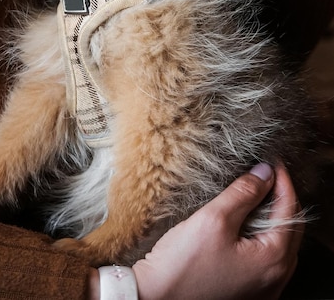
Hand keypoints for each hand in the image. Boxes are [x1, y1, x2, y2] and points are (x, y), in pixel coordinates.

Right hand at [131, 164, 301, 299]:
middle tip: (267, 174)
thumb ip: (243, 193)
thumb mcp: (214, 219)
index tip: (272, 161)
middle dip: (281, 198)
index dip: (282, 181)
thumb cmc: (182, 265)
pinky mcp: (247, 291)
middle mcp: (275, 278)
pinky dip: (262, 236)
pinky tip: (246, 223)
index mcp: (273, 260)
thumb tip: (264, 172)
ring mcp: (262, 288)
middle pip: (290, 228)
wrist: (156, 298)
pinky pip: (265, 258)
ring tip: (257, 194)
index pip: (290, 210)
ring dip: (272, 217)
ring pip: (279, 244)